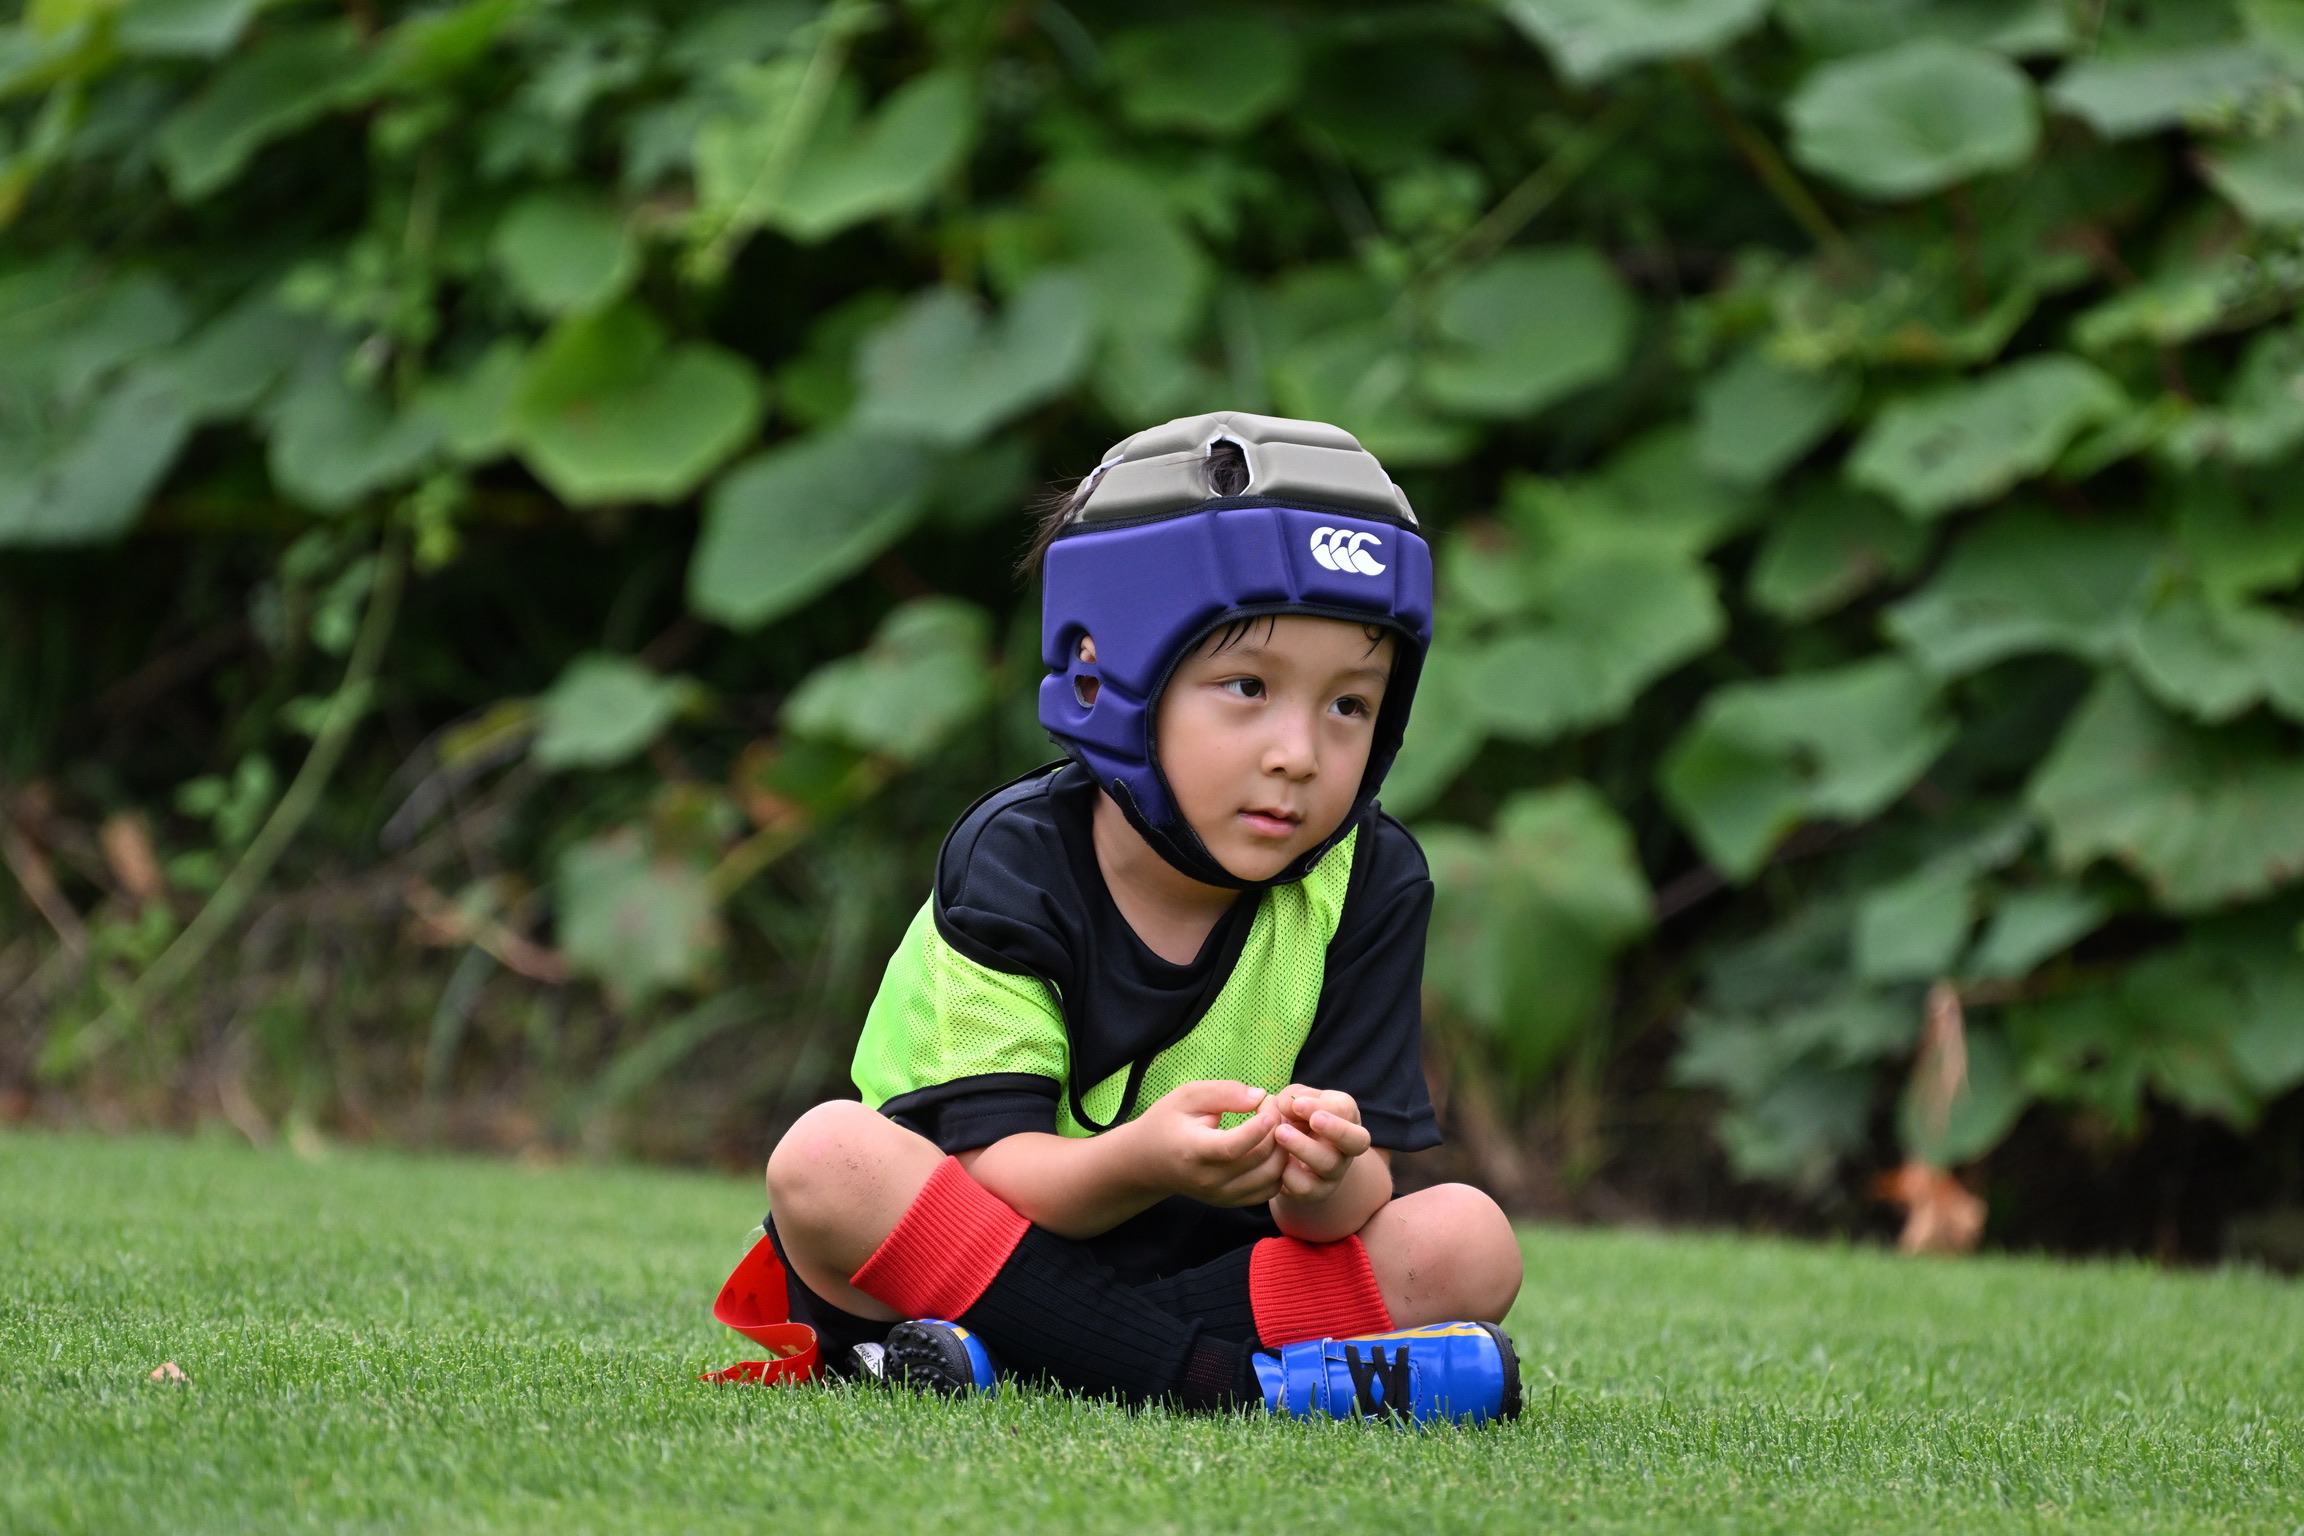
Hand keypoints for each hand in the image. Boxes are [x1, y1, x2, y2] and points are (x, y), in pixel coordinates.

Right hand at [1126, 1080, 1286, 1207]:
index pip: (1232, 1147)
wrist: (1148, 1161)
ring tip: (1274, 1124)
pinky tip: (1271, 1146)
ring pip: (1270, 1177)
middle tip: (1271, 1104)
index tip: (1269, 1101)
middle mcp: (1208, 1180)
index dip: (1257, 1127)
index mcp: (1193, 1151)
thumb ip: (1223, 1093)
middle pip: (1258, 1159)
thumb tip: (1259, 1096)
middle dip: (1275, 1126)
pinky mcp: (1231, 1202)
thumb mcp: (1187, 1096)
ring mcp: (1221, 1195)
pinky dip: (1279, 1169)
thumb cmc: (1168, 1122)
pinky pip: (1269, 1190)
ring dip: (1282, 1148)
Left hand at [1270, 1085, 1369, 1203]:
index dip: (1324, 1107)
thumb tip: (1289, 1106)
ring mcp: (1334, 1172)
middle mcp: (1347, 1147)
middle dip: (1337, 1129)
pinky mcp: (1317, 1192)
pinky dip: (1289, 1174)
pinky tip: (1278, 1161)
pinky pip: (1306, 1188)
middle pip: (1357, 1142)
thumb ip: (1294, 1097)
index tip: (1298, 1104)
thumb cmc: (1297, 1118)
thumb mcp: (1297, 1100)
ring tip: (1280, 1133)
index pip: (1347, 1111)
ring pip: (1329, 1164)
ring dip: (1304, 1148)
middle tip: (1314, 1120)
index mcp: (1347, 1118)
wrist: (1291, 1154)